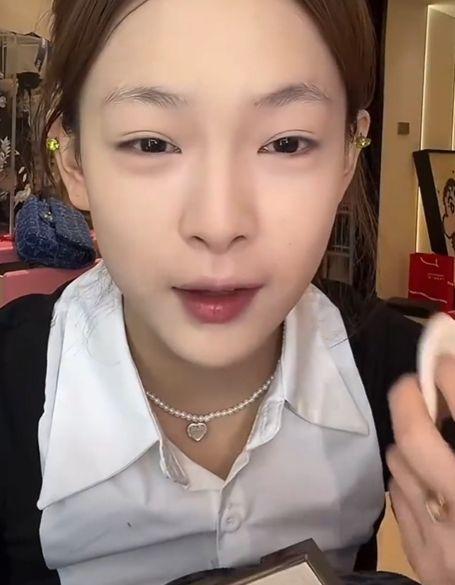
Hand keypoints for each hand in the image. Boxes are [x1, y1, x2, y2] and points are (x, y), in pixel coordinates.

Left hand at [387, 357, 454, 584]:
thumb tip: (454, 392)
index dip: (452, 378)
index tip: (444, 358)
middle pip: (416, 437)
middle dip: (409, 399)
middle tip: (415, 383)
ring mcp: (440, 542)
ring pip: (398, 466)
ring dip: (407, 442)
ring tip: (422, 434)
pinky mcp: (423, 565)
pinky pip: (398, 501)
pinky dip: (407, 481)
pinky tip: (424, 481)